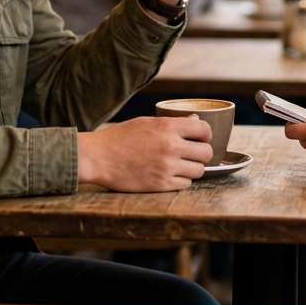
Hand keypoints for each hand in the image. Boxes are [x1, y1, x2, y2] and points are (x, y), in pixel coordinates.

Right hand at [77, 116, 213, 191]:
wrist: (98, 158)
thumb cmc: (120, 138)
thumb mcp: (146, 122)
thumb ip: (173, 123)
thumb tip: (196, 120)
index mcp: (167, 127)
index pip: (204, 129)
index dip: (205, 134)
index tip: (200, 138)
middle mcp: (171, 146)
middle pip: (207, 153)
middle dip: (202, 153)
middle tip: (192, 154)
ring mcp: (167, 167)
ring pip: (199, 170)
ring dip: (192, 168)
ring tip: (181, 165)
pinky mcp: (161, 184)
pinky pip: (185, 184)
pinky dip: (182, 180)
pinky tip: (171, 175)